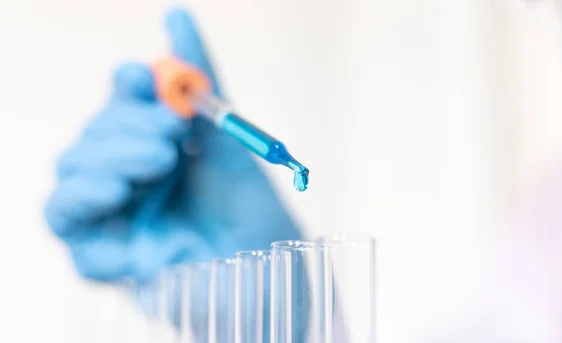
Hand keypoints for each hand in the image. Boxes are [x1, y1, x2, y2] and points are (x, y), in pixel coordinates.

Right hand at [44, 8, 302, 281]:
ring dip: (102, 165)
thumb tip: (177, 14)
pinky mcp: (112, 263)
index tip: (138, 78)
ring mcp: (115, 220)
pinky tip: (119, 207)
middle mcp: (126, 179)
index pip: (116, 108)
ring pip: (69, 185)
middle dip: (122, 128)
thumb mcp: (229, 141)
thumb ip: (201, 82)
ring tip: (154, 163)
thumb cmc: (251, 206)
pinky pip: (78, 245)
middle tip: (169, 135)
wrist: (270, 268)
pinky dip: (91, 222)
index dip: (121, 89)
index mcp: (151, 146)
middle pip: (88, 141)